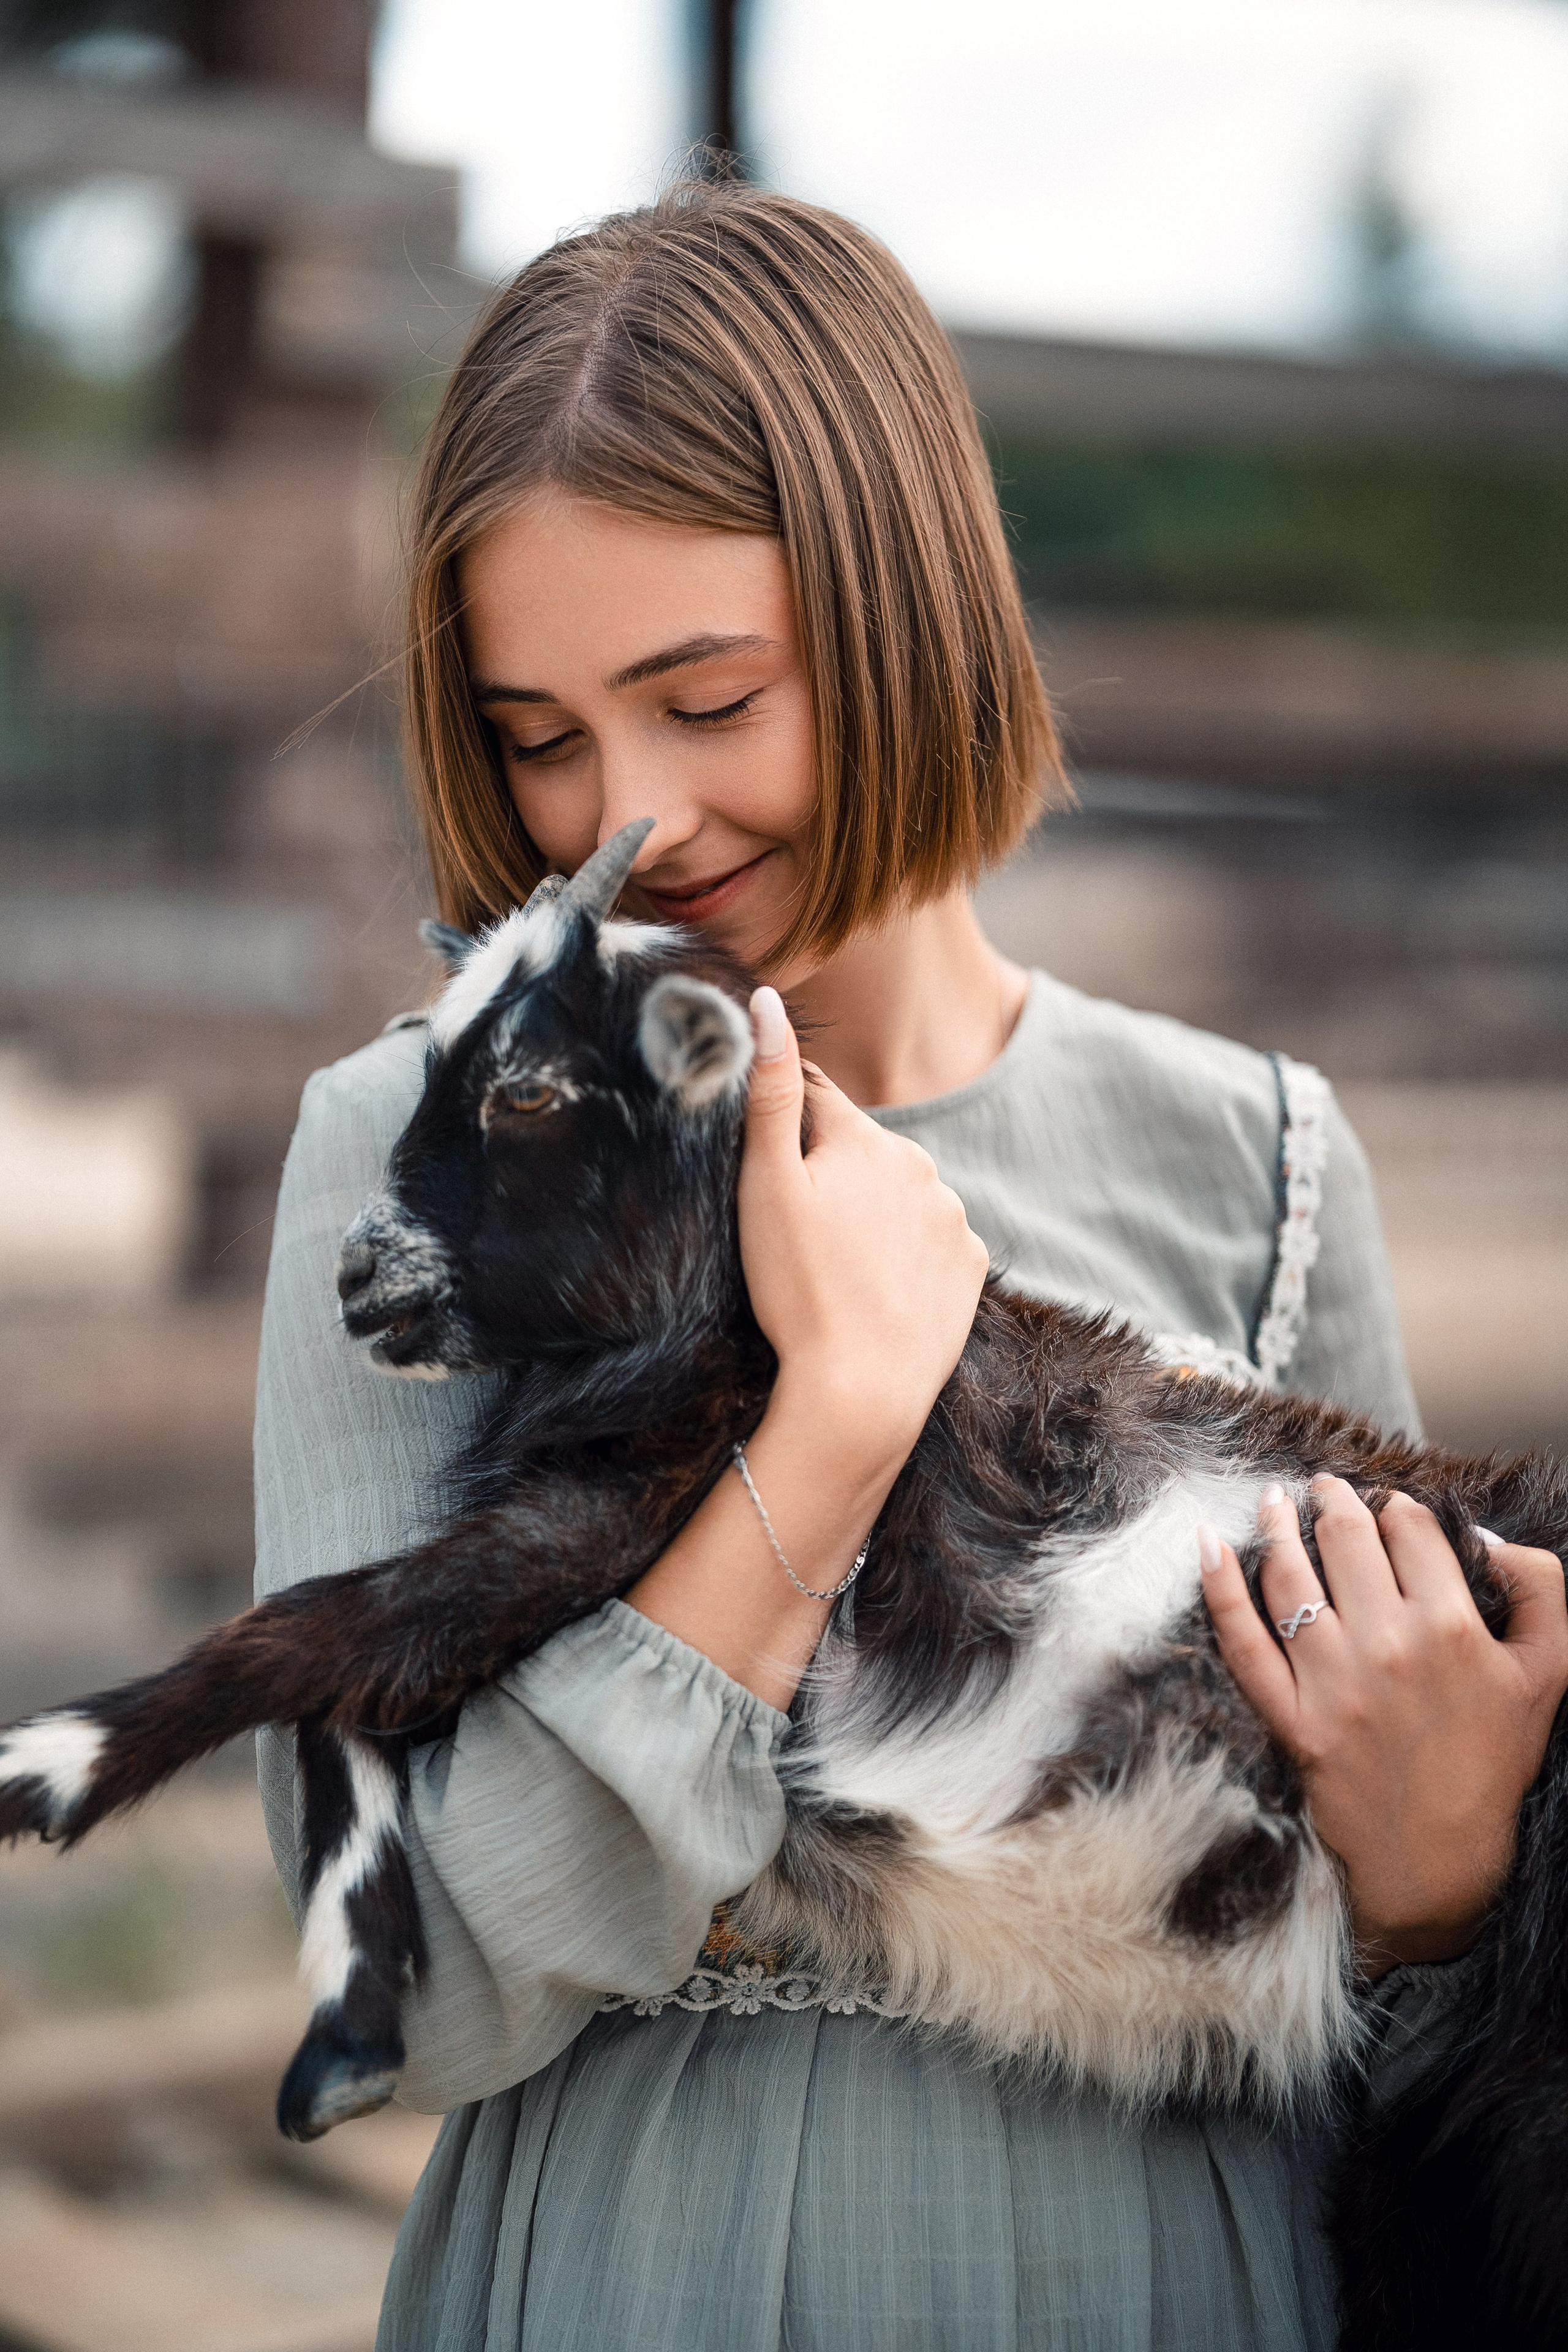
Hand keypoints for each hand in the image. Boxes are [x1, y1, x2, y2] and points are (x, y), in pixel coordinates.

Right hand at [738, 987, 989, 1463]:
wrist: (862, 1392)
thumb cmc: (798, 1291)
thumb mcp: (765, 1187)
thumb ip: (766, 1091)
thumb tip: (766, 1001)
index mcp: (867, 1139)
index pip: (814, 1100)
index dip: (783, 1130)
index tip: (768, 1175)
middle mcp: (922, 1166)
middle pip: (859, 1152)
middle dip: (830, 1178)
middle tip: (798, 1241)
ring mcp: (954, 1217)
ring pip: (898, 1197)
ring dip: (871, 1217)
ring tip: (837, 1273)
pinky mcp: (973, 1265)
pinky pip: (932, 1242)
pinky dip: (906, 1257)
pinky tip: (877, 1291)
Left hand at [1201, 1478, 1567, 1974]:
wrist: (1438, 1864)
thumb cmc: (1493, 1765)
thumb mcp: (1548, 1673)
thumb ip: (1541, 1589)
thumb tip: (1482, 1535)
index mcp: (1454, 1627)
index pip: (1411, 1532)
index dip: (1395, 1506)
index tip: (1383, 1504)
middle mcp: (1390, 1645)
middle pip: (1346, 1540)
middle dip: (1332, 1500)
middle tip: (1322, 1486)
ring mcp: (1334, 1682)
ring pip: (1290, 1576)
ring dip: (1277, 1525)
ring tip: (1273, 1501)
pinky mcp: (1291, 1718)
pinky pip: (1242, 1641)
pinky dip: (1219, 1587)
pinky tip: (1208, 1546)